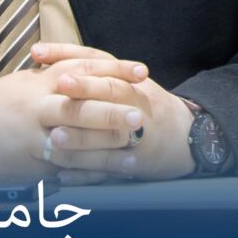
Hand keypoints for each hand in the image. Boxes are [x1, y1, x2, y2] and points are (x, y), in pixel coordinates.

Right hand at [0, 57, 136, 180]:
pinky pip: (62, 168)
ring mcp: (32, 138)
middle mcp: (38, 107)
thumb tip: (96, 66)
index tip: (143, 73)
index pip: (85, 70)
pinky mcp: (28, 163)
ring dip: (106, 147)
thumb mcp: (28, 79)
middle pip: (81, 108)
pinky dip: (87, 170)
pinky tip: (109, 172)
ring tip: (133, 149)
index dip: (116, 70)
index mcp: (41, 82)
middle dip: (113, 112)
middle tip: (140, 116)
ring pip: (74, 142)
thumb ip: (60, 72)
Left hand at [28, 43, 194, 184]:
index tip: (49, 62)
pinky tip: (63, 176)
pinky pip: (110, 169)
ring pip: (110, 134)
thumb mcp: (135, 84)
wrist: (188, 136)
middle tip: (58, 88)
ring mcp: (140, 135)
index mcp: (133, 84)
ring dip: (81, 137)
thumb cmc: (152, 108)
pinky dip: (86, 173)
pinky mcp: (138, 163)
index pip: (104, 64)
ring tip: (54, 139)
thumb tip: (57, 65)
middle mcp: (138, 104)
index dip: (77, 61)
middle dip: (84, 90)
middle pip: (112, 92)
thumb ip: (102, 74)